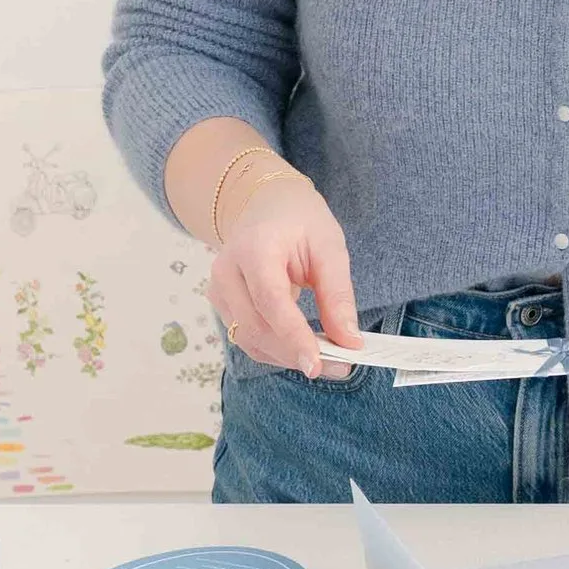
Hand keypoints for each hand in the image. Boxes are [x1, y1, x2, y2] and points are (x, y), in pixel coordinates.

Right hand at [208, 164, 362, 377]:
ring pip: (249, 340)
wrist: (265, 203)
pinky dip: (275, 350)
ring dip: (287, 356)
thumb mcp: (329, 245)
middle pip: (256, 327)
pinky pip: (247, 338)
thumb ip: (337, 294)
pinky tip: (302, 348)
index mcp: (254, 247)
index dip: (293, 336)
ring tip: (327, 359)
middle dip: (296, 353)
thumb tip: (349, 341)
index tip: (318, 365)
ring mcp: (219, 290)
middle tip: (339, 365)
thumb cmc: (299, 219)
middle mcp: (227, 271)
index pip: (270, 301)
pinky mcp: (222, 305)